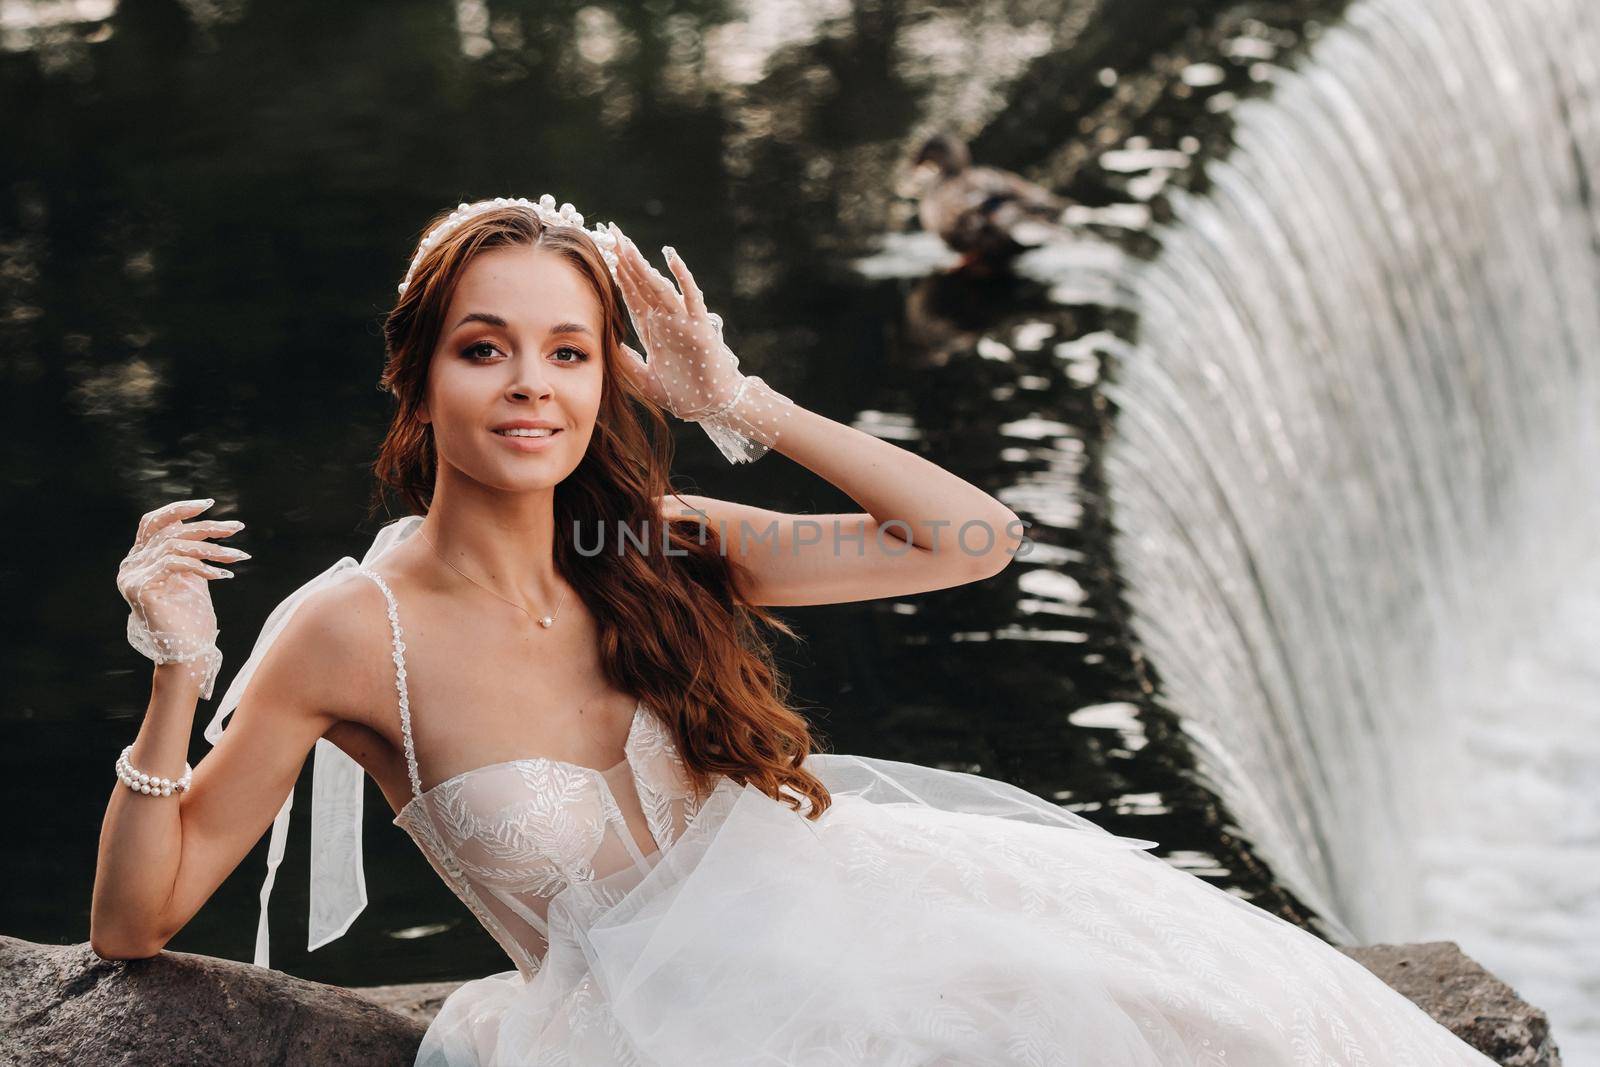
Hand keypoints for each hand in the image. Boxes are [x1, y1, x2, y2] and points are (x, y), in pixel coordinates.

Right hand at [117, 499, 247, 698]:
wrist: (188, 651)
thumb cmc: (193, 617)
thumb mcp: (194, 575)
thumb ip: (192, 551)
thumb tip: (207, 524)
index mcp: (140, 558)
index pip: (153, 522)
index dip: (178, 509)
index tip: (208, 504)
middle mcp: (130, 564)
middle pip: (169, 531)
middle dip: (207, 526)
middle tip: (237, 527)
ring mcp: (131, 576)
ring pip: (176, 546)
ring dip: (213, 549)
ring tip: (238, 557)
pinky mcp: (139, 587)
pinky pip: (175, 564)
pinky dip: (203, 567)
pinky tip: (224, 575)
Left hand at [605, 222, 744, 419]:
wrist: (712, 408)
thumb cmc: (682, 394)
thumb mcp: (645, 379)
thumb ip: (627, 362)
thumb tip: (607, 345)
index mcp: (653, 330)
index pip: (631, 294)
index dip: (617, 274)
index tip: (602, 251)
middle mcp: (666, 320)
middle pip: (642, 283)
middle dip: (626, 259)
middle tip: (610, 231)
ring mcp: (683, 321)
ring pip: (659, 287)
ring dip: (643, 266)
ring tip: (626, 245)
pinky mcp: (699, 327)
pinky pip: (690, 298)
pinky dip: (682, 278)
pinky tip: (671, 257)